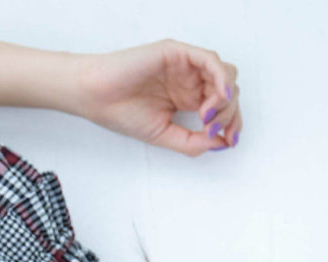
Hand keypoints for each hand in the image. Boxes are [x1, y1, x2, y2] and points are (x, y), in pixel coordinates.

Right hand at [74, 39, 241, 157]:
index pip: (223, 107)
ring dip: (225, 97)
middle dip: (229, 113)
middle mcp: (190, 80)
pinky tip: (217, 96)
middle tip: (212, 129)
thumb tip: (223, 143)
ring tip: (208, 116)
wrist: (95, 97)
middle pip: (229, 91)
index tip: (229, 141)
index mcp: (188, 98)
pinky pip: (210, 60)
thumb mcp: (164, 136)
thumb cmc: (121, 113)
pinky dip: (219, 77)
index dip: (232, 123)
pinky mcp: (177, 52)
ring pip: (224, 74)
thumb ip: (192, 142)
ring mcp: (185, 65)